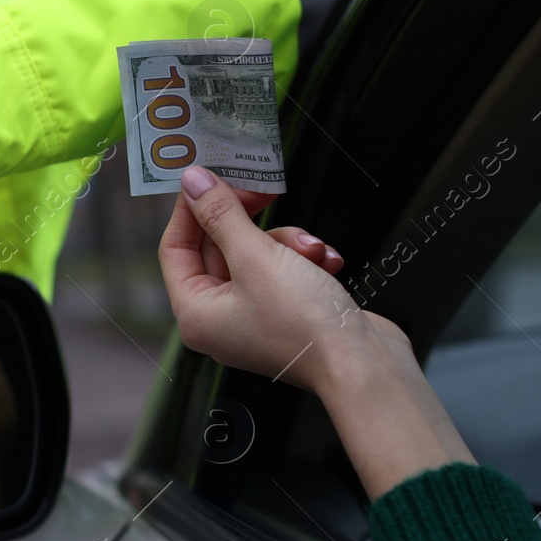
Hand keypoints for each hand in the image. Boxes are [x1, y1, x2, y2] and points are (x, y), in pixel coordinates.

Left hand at [159, 166, 472, 498]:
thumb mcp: (257, 257)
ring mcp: (255, 317)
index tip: (212, 175)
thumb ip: (222, 215)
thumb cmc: (306, 323)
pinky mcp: (288, 313)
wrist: (365, 365)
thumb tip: (194, 182)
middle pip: (219, 247)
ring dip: (287, 241)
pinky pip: (285, 270)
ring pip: (257, 254)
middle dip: (251, 222)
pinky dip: (306, 260)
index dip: (191, 208)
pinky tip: (328, 263)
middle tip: (265, 190)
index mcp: (196, 312)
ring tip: (311, 249)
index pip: (175, 247)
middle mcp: (219, 318)